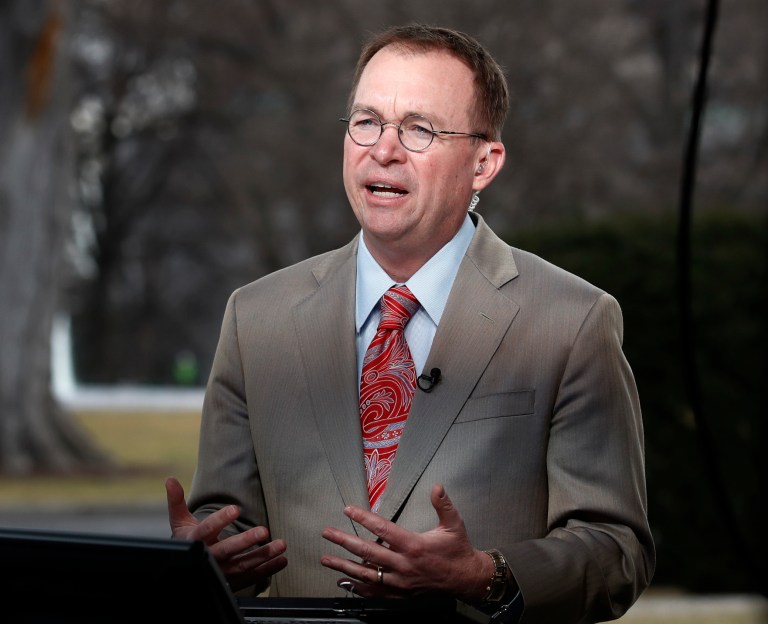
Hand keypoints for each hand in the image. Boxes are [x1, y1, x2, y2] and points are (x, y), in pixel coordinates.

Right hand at [165, 476, 286, 591]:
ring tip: (281, 544)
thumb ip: (176, 502)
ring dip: (264, 555)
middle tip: (263, 531)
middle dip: (245, 542)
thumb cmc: (187, 541)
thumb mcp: (180, 523)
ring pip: (243, 565)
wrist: (188, 570)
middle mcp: (209, 558)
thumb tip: (170, 479)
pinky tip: (282, 559)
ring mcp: (222, 572)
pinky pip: (252, 576)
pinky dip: (268, 569)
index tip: (236, 509)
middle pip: (226, 550)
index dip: (220, 520)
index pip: (206, 530)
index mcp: (196, 542)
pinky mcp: (233, 582)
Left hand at [320, 483, 492, 599]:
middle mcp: (403, 565)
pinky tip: (344, 582)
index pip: (382, 529)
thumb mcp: (454, 524)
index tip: (348, 510)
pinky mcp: (400, 594)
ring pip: (366, 574)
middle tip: (327, 533)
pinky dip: (357, 587)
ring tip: (326, 558)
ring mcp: (400, 582)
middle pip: (367, 552)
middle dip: (344, 542)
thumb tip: (436, 486)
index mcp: (413, 545)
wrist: (466, 579)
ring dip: (344, 566)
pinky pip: (375, 592)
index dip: (363, 519)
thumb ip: (443, 504)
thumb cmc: (458, 550)